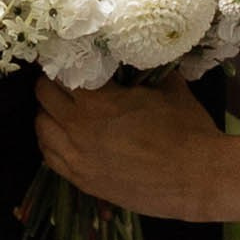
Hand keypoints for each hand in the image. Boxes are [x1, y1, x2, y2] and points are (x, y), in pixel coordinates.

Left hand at [34, 75, 239, 227]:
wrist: (199, 178)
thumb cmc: (186, 129)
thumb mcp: (168, 88)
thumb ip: (144, 71)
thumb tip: (137, 57)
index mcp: (96, 102)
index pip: (59, 74)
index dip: (62, 63)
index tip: (68, 58)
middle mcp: (78, 130)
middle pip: (43, 98)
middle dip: (51, 85)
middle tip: (65, 80)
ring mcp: (78, 160)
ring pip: (41, 130)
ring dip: (47, 115)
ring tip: (62, 109)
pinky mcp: (84, 182)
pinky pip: (51, 159)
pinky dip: (51, 143)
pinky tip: (64, 137)